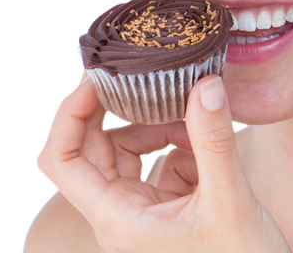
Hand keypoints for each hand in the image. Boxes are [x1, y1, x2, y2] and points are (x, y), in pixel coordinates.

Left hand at [33, 72, 290, 252]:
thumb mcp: (231, 200)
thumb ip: (214, 141)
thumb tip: (205, 84)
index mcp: (117, 218)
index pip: (61, 161)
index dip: (68, 116)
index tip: (96, 79)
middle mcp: (120, 215)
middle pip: (90, 150)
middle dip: (114, 110)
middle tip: (142, 74)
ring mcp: (142, 212)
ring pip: (126, 152)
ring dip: (154, 126)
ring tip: (193, 113)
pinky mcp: (167, 208)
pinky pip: (158, 164)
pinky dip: (180, 144)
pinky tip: (208, 141)